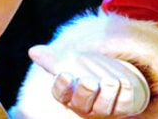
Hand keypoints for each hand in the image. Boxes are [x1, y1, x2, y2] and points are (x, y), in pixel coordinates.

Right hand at [29, 45, 149, 116]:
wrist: (121, 69)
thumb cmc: (91, 68)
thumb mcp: (72, 61)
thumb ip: (53, 59)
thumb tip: (32, 50)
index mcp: (69, 93)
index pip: (61, 93)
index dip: (63, 85)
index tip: (65, 74)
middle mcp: (86, 104)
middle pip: (81, 103)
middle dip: (85, 92)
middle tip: (89, 81)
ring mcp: (105, 107)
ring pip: (103, 106)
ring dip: (107, 91)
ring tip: (110, 81)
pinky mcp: (125, 106)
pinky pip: (124, 104)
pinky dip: (124, 91)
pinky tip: (123, 82)